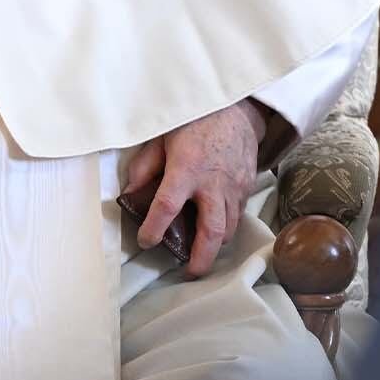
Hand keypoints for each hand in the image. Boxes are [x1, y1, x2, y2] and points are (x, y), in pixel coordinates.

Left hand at [122, 100, 267, 278]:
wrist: (235, 106)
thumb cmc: (193, 119)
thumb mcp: (160, 136)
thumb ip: (144, 166)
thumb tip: (130, 193)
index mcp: (186, 168)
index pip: (166, 208)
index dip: (153, 229)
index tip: (144, 241)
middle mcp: (213, 183)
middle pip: (211, 232)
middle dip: (201, 258)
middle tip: (189, 272)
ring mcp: (235, 186)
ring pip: (229, 228)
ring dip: (214, 245)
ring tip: (200, 254)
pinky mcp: (248, 185)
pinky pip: (238, 214)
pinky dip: (226, 225)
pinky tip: (214, 227)